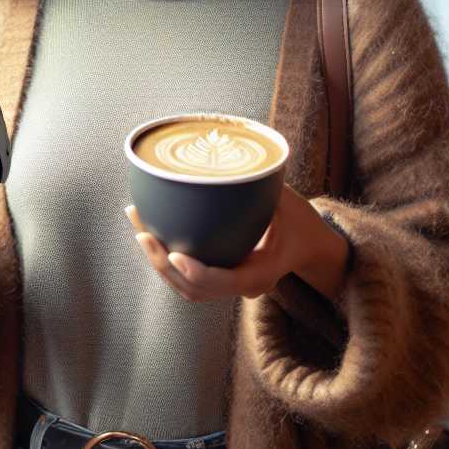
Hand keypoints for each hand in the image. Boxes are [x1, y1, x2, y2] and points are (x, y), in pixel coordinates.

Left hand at [126, 185, 342, 301]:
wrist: (311, 245)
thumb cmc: (301, 223)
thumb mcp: (289, 202)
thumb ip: (262, 187)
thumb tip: (232, 160)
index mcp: (261, 274)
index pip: (223, 282)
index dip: (196, 272)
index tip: (174, 254)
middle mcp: (242, 286)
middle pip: (193, 289)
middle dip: (162, 263)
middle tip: (142, 232)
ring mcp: (229, 286)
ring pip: (185, 285)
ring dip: (157, 260)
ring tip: (137, 225)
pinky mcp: (219, 277)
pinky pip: (187, 276)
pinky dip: (165, 258)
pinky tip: (148, 230)